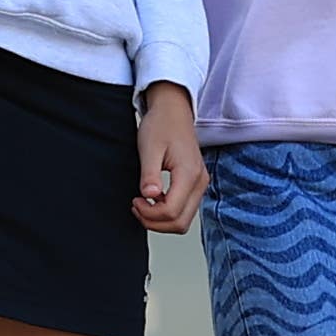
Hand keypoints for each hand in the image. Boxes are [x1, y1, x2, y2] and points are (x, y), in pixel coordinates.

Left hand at [132, 84, 206, 235]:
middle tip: (137, 207)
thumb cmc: (162, 125)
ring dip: (161, 220)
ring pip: (183, 220)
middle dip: (155, 222)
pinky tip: (154, 199)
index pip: (172, 212)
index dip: (149, 214)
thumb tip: (149, 195)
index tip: (135, 201)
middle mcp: (200, 182)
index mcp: (189, 174)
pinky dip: (167, 212)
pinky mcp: (196, 184)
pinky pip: (185, 209)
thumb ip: (150, 174)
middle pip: (180, 223)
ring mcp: (200, 184)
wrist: (173, 111)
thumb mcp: (149, 148)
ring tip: (143, 204)